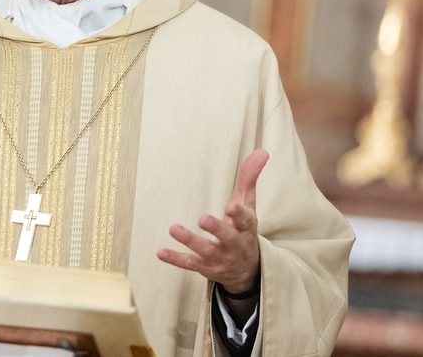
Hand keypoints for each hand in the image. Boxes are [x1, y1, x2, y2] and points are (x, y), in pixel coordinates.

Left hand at [156, 149, 267, 292]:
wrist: (247, 270)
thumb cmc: (243, 228)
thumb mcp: (248, 204)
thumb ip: (249, 178)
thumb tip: (262, 151)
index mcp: (245, 227)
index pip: (245, 220)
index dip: (238, 214)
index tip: (232, 207)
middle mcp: (233, 243)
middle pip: (225, 236)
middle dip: (215, 228)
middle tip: (202, 219)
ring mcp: (218, 256)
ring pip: (204, 250)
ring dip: (189, 240)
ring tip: (174, 228)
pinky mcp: (204, 266)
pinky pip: (189, 263)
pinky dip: (175, 259)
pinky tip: (160, 252)